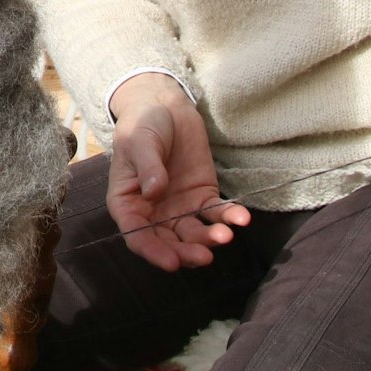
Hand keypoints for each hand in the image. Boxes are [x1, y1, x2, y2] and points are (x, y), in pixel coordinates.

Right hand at [106, 74, 248, 271]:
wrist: (165, 108)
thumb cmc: (142, 125)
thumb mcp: (139, 142)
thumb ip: (147, 167)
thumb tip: (154, 192)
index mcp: (128, 204)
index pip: (137, 236)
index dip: (153, 251)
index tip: (171, 262)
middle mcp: (153, 213)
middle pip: (168, 241)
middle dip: (186, 252)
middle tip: (204, 256)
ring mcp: (180, 208)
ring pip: (194, 233)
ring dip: (209, 238)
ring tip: (225, 234)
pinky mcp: (203, 197)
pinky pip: (216, 213)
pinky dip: (229, 217)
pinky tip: (242, 218)